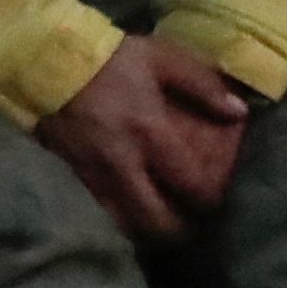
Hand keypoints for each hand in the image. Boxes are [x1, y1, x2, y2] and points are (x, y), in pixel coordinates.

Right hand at [34, 35, 250, 242]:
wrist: (48, 60)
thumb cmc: (111, 58)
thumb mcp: (161, 58)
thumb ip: (202, 85)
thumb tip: (238, 112)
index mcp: (151, 133)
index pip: (190, 184)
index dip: (209, 199)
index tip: (218, 198)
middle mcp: (126, 162)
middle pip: (156, 218)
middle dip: (178, 229)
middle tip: (191, 222)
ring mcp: (97, 173)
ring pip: (128, 221)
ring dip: (149, 227)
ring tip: (163, 222)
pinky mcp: (76, 174)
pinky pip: (105, 209)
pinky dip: (123, 216)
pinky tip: (133, 210)